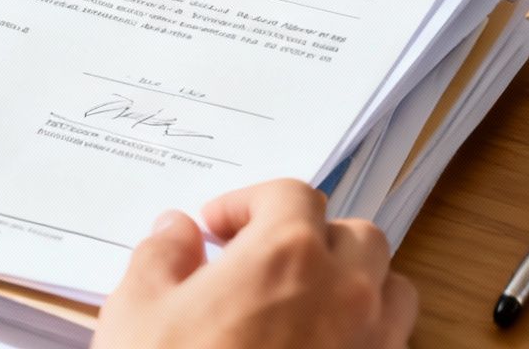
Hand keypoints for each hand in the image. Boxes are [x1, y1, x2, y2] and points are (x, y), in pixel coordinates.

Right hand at [93, 179, 416, 348]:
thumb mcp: (138, 311)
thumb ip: (162, 256)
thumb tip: (175, 231)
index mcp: (287, 254)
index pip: (291, 194)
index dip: (248, 202)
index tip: (216, 228)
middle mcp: (344, 291)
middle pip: (353, 234)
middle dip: (309, 236)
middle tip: (257, 260)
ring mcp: (369, 343)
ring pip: (388, 287)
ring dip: (353, 281)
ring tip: (303, 301)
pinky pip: (389, 343)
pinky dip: (364, 333)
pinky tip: (316, 347)